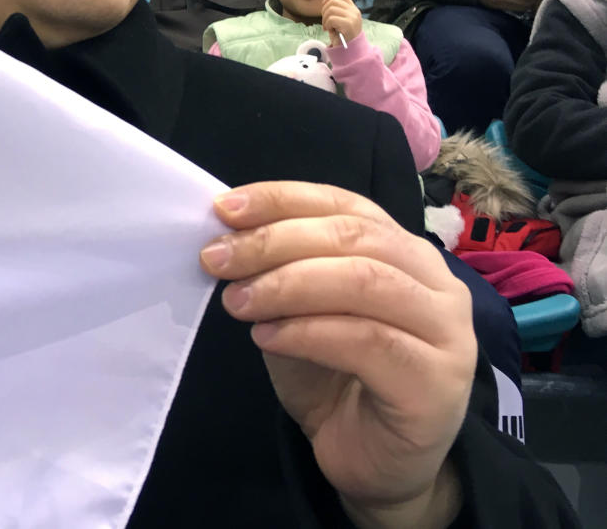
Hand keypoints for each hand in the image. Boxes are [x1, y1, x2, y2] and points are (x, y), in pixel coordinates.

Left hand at [200, 182, 473, 526]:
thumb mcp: (298, 311)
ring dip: (287, 284)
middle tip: (217, 259)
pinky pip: (367, 341)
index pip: (344, 204)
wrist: (374, 465)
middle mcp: (436, 282)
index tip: (225, 208)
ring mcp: (445, 332)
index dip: (283, 199)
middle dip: (274, 241)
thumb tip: (226, 237)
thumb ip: (279, 270)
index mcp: (403, 251)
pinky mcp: (436, 382)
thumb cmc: (335, 377)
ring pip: (363, 282)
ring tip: (237, 301)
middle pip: (353, 237)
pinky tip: (266, 338)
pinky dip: (306, 332)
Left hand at [320, 0, 362, 43]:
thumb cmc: (342, 36)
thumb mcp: (340, 21)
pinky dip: (327, 25)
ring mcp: (352, 17)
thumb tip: (324, 1)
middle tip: (325, 22)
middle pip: (332, 1)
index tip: (323, 4)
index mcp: (353, 9)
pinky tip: (330, 31)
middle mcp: (354, 11)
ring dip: (325, 20)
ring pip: (330, 10)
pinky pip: (331, 19)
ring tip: (328, 27)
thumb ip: (336, 11)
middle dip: (324, 11)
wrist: (350, 50)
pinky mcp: (348, 24)